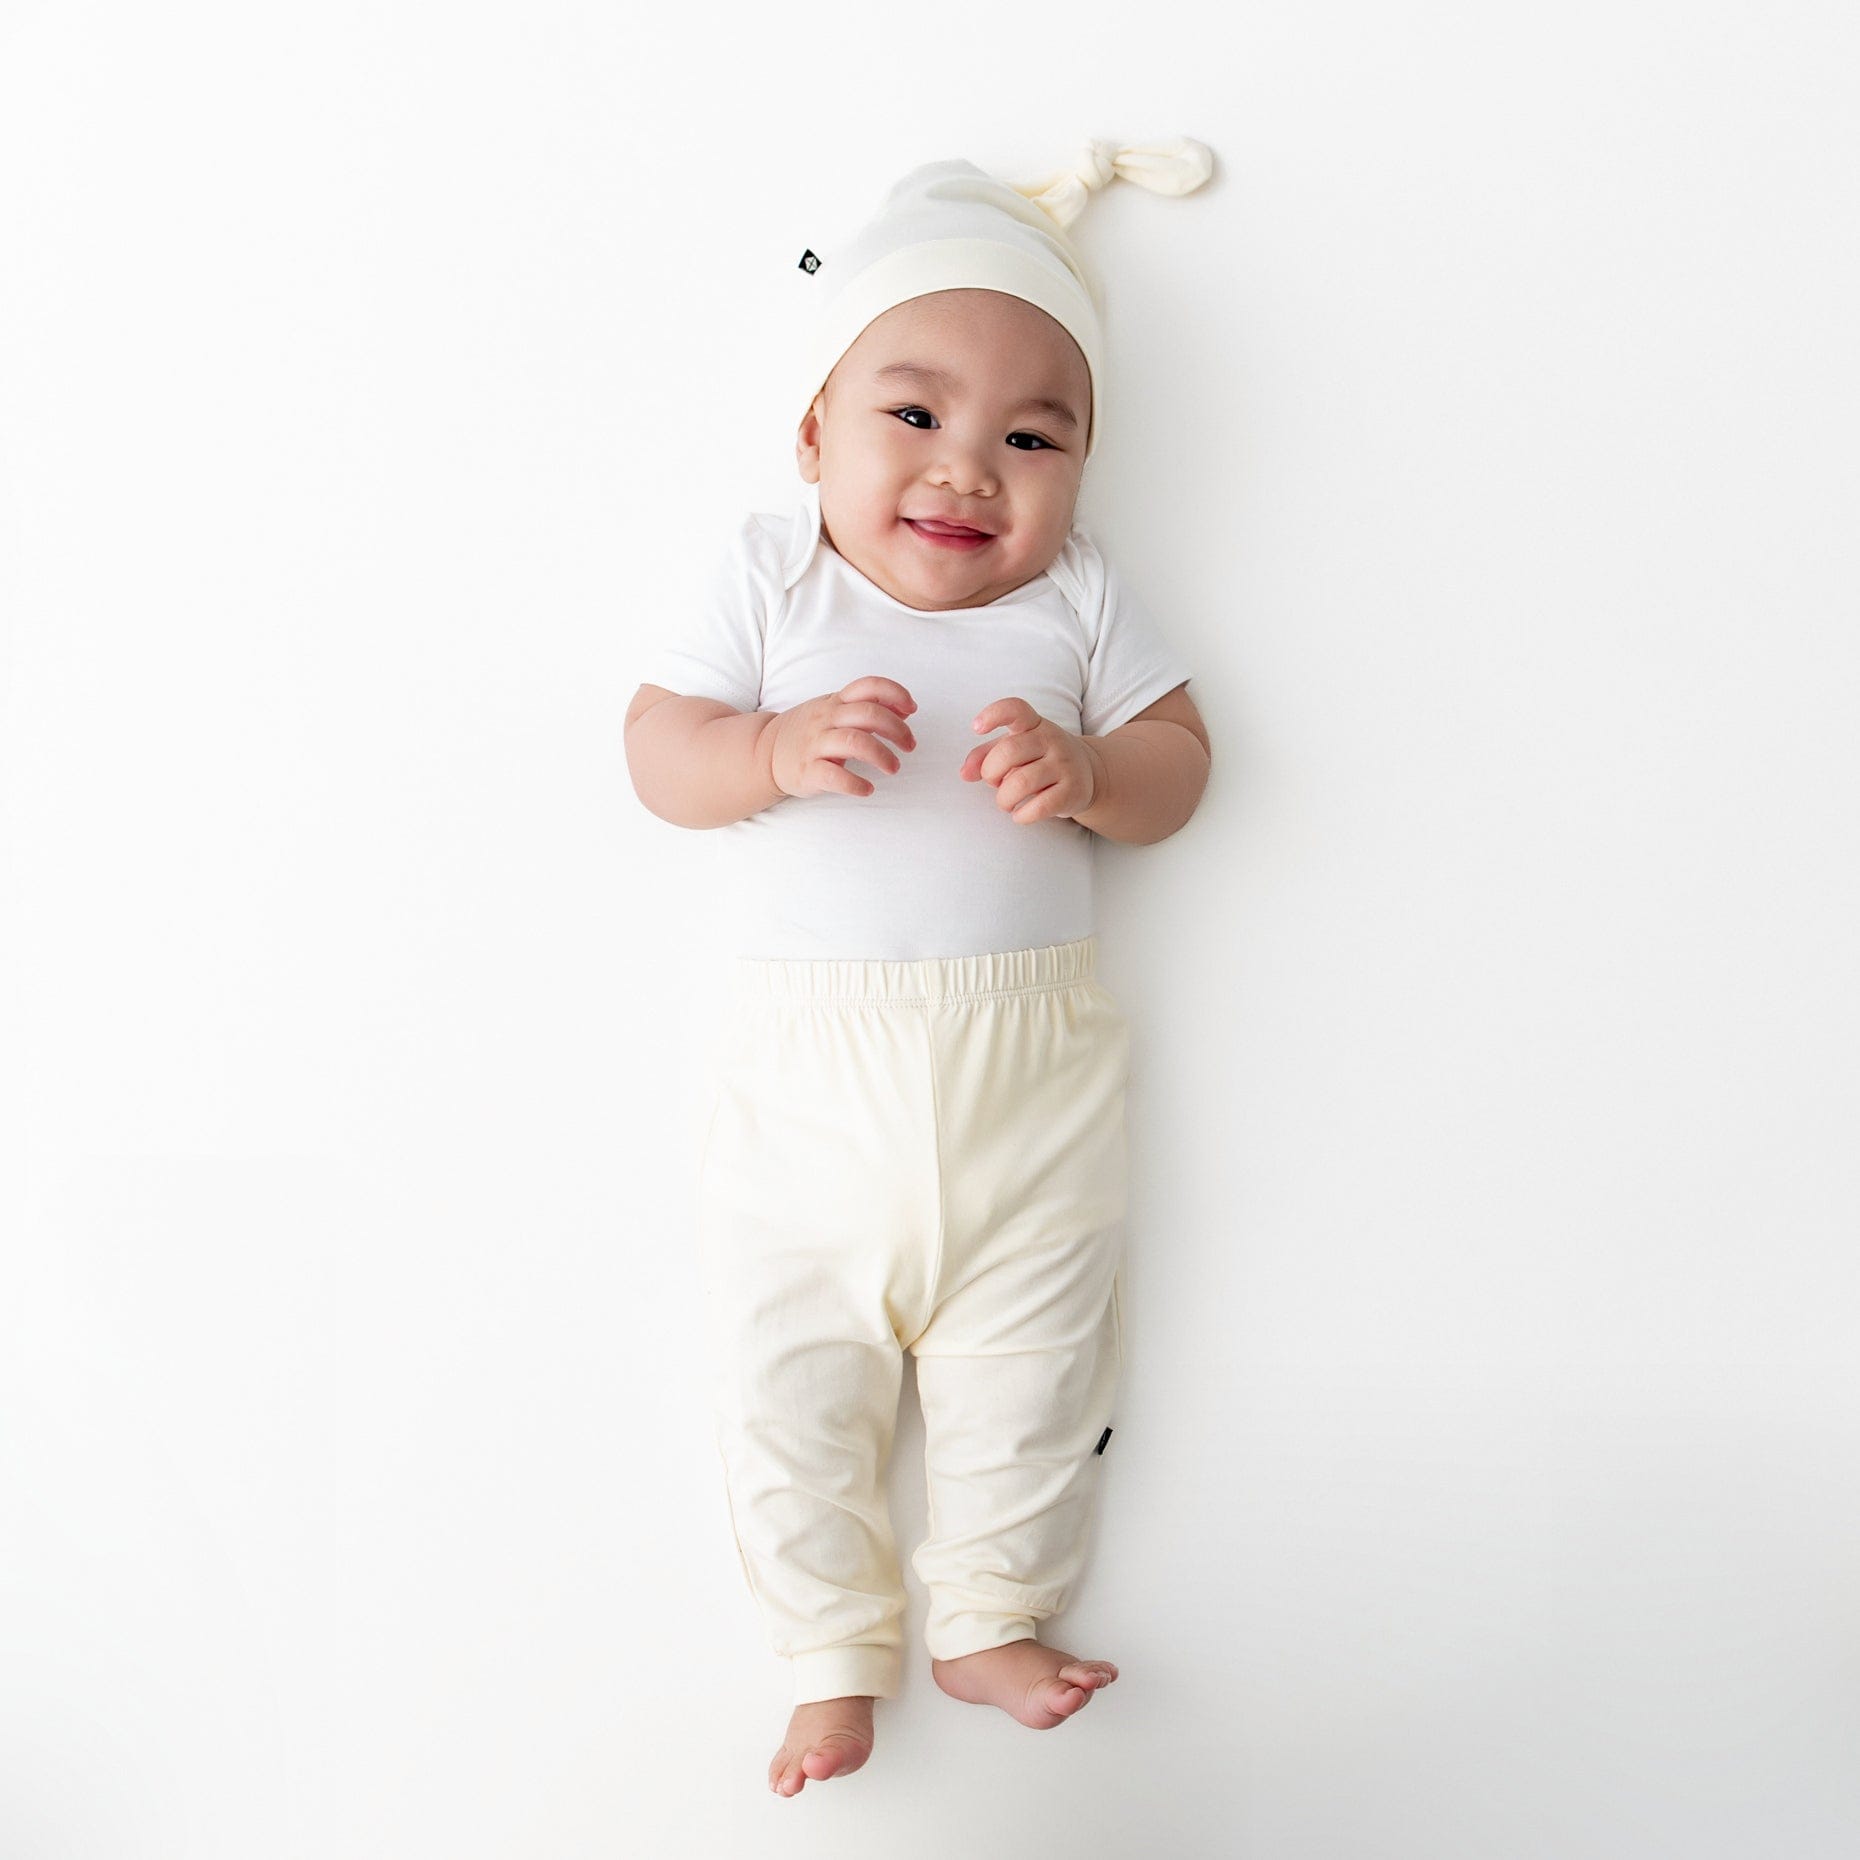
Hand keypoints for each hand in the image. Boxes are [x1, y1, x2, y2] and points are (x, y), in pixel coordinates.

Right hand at [768, 676, 916, 798]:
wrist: (765, 752)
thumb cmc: (810, 732)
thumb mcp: (835, 712)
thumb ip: (868, 709)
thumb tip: (905, 710)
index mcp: (835, 702)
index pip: (868, 686)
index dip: (894, 693)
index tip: (911, 709)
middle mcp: (826, 719)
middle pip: (868, 714)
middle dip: (897, 730)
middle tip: (910, 747)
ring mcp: (815, 744)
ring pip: (854, 742)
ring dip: (881, 755)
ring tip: (893, 768)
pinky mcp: (807, 771)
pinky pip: (834, 776)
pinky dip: (855, 784)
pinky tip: (867, 789)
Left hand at [959, 697, 1101, 823]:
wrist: (1090, 773)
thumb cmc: (1042, 759)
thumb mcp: (1016, 749)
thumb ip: (986, 755)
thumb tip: (964, 773)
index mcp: (1034, 724)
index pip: (1016, 709)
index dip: (993, 715)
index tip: (976, 728)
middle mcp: (1051, 740)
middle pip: (1008, 752)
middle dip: (990, 773)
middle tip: (994, 783)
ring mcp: (1064, 765)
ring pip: (1020, 783)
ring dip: (1003, 799)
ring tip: (1006, 802)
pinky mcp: (1072, 791)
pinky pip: (1039, 807)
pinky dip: (1021, 815)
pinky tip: (1020, 814)